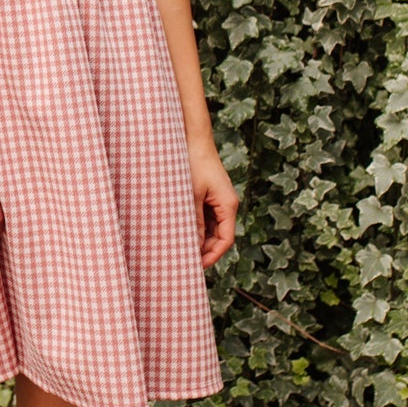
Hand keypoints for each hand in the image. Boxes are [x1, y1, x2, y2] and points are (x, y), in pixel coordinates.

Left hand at [189, 142, 238, 268]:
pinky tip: (180, 232)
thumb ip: (194, 221)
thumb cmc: (194, 164)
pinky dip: (195, 227)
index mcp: (227, 205)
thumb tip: (193, 246)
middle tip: (184, 261)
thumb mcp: (191, 196)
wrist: (193, 139)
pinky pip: (204, 218)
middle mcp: (226, 205)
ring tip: (180, 249)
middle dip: (204, 250)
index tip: (196, 267)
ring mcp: (217, 200)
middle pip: (219, 237)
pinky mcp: (208, 195)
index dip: (213, 256)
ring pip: (211, 229)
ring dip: (198, 239)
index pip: (226, 240)